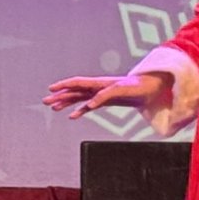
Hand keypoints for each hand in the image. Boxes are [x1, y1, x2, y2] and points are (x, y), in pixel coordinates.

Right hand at [43, 71, 171, 118]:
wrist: (153, 89)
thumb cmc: (139, 87)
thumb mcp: (122, 91)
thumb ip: (104, 96)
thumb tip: (89, 104)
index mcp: (100, 83)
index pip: (77, 83)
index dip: (63, 86)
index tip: (51, 89)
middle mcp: (98, 87)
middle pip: (74, 91)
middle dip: (59, 96)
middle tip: (45, 101)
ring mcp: (101, 94)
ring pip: (79, 98)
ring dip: (66, 103)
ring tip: (53, 108)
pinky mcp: (107, 101)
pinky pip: (89, 106)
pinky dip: (79, 111)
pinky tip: (72, 116)